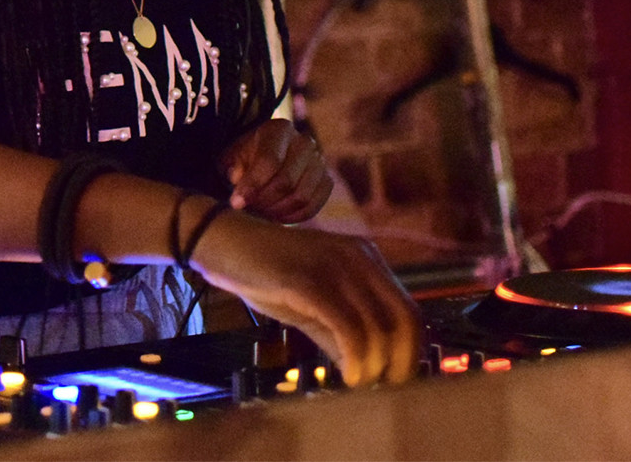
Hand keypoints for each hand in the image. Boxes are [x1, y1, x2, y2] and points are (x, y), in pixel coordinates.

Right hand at [188, 206, 422, 386]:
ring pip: (377, 326)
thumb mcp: (309, 303)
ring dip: (375, 365)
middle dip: (400, 362)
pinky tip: (347, 375)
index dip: (410, 351)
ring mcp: (333, 266)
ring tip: (360, 385)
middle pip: (403, 319)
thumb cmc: (263, 272)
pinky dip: (354, 358)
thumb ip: (338, 332)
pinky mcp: (307, 280)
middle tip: (384, 389)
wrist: (220, 241)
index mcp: (364, 258)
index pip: (407, 310)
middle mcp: (358, 257)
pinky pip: (346, 326)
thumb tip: (365, 372)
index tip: (396, 380)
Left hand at [218, 118, 330, 223]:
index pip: (270, 160)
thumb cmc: (246, 157)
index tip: (236, 202)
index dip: (252, 184)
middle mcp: (305, 142)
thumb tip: (238, 178)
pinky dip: (292, 217)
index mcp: (280, 129)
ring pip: (301, 197)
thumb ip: (233, 165)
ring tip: (260, 212)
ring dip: (277, 210)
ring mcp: (319, 162)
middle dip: (264, 200)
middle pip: (287, 181)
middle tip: (248, 208)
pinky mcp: (326, 182)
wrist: (269, 158)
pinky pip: (313, 207)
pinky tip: (275, 217)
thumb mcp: (232, 156)